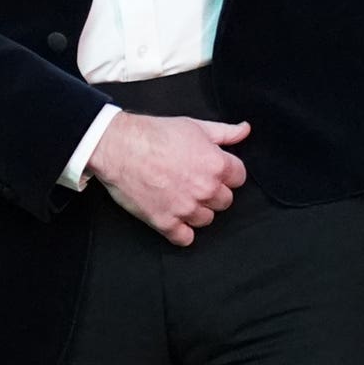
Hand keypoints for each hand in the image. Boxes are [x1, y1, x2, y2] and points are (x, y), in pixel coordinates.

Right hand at [87, 112, 248, 247]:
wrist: (118, 147)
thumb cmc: (154, 134)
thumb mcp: (194, 126)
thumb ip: (225, 132)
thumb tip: (245, 130)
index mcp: (216, 165)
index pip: (239, 178)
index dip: (226, 173)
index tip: (212, 170)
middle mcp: (205, 189)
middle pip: (225, 201)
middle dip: (213, 193)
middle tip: (194, 183)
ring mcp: (186, 208)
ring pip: (206, 220)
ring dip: (197, 211)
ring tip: (181, 197)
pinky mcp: (165, 222)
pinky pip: (185, 239)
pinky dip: (181, 231)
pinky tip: (174, 218)